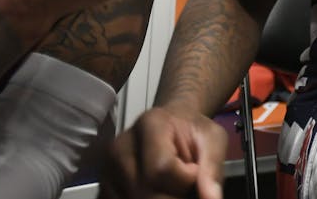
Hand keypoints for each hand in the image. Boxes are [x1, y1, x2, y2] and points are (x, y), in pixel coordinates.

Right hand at [102, 104, 228, 198]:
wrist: (172, 124)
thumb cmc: (192, 130)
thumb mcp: (212, 139)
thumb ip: (212, 167)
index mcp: (150, 124)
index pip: (161, 169)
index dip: (185, 180)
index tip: (194, 170)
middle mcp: (121, 146)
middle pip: (145, 192)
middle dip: (173, 197)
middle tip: (184, 184)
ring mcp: (107, 168)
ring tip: (170, 186)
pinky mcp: (104, 187)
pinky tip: (157, 192)